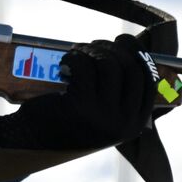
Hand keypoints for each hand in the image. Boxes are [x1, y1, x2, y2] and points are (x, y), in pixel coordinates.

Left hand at [0, 34, 156, 151]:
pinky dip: (75, 57)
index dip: (137, 54)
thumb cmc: (67, 122)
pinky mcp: (80, 105)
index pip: (148, 80)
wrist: (32, 140)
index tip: (123, 40)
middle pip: (131, 68)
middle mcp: (124, 122)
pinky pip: (85, 66)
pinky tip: (66, 60)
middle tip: (94, 44)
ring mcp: (103, 115)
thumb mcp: (102, 115)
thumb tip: (130, 54)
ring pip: (108, 64)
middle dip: (113, 48)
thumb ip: (119, 95)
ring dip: (92, 50)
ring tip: (77, 51)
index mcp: (135, 124)